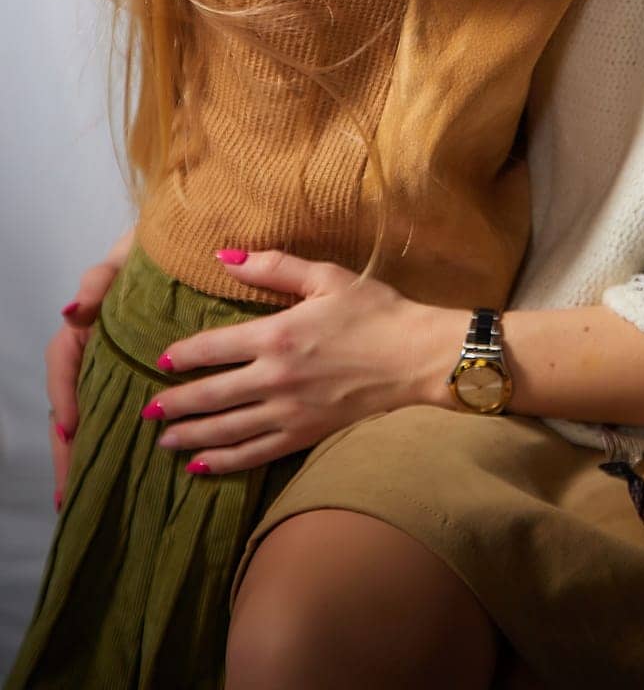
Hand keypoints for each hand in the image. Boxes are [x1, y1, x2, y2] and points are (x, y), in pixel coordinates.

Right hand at [49, 225, 135, 508]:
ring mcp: (118, 368)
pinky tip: (128, 474)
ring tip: (85, 496)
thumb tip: (70, 311)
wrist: (187, 248)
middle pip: (72, 406)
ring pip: (96, 415)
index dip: (62, 397)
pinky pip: (124, 413)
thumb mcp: (122, 260)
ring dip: (88, 454)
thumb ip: (97, 281)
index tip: (68, 428)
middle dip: (68, 450)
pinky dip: (120, 443)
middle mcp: (97, 352)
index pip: (63, 365)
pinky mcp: (141, 378)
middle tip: (68, 491)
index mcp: (87, 326)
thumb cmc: (150, 253)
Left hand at [137, 248, 455, 474]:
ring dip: (191, 435)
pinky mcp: (306, 434)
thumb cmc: (375, 311)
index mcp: (278, 334)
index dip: (183, 355)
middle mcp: (276, 378)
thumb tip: (224, 257)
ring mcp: (290, 411)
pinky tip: (202, 466)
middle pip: (211, 395)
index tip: (162, 361)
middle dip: (175, 403)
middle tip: (147, 410)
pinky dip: (225, 461)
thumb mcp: (326, 277)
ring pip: (227, 429)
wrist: (417, 357)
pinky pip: (256, 453)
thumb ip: (273, 266)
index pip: (213, 348)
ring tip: (163, 440)